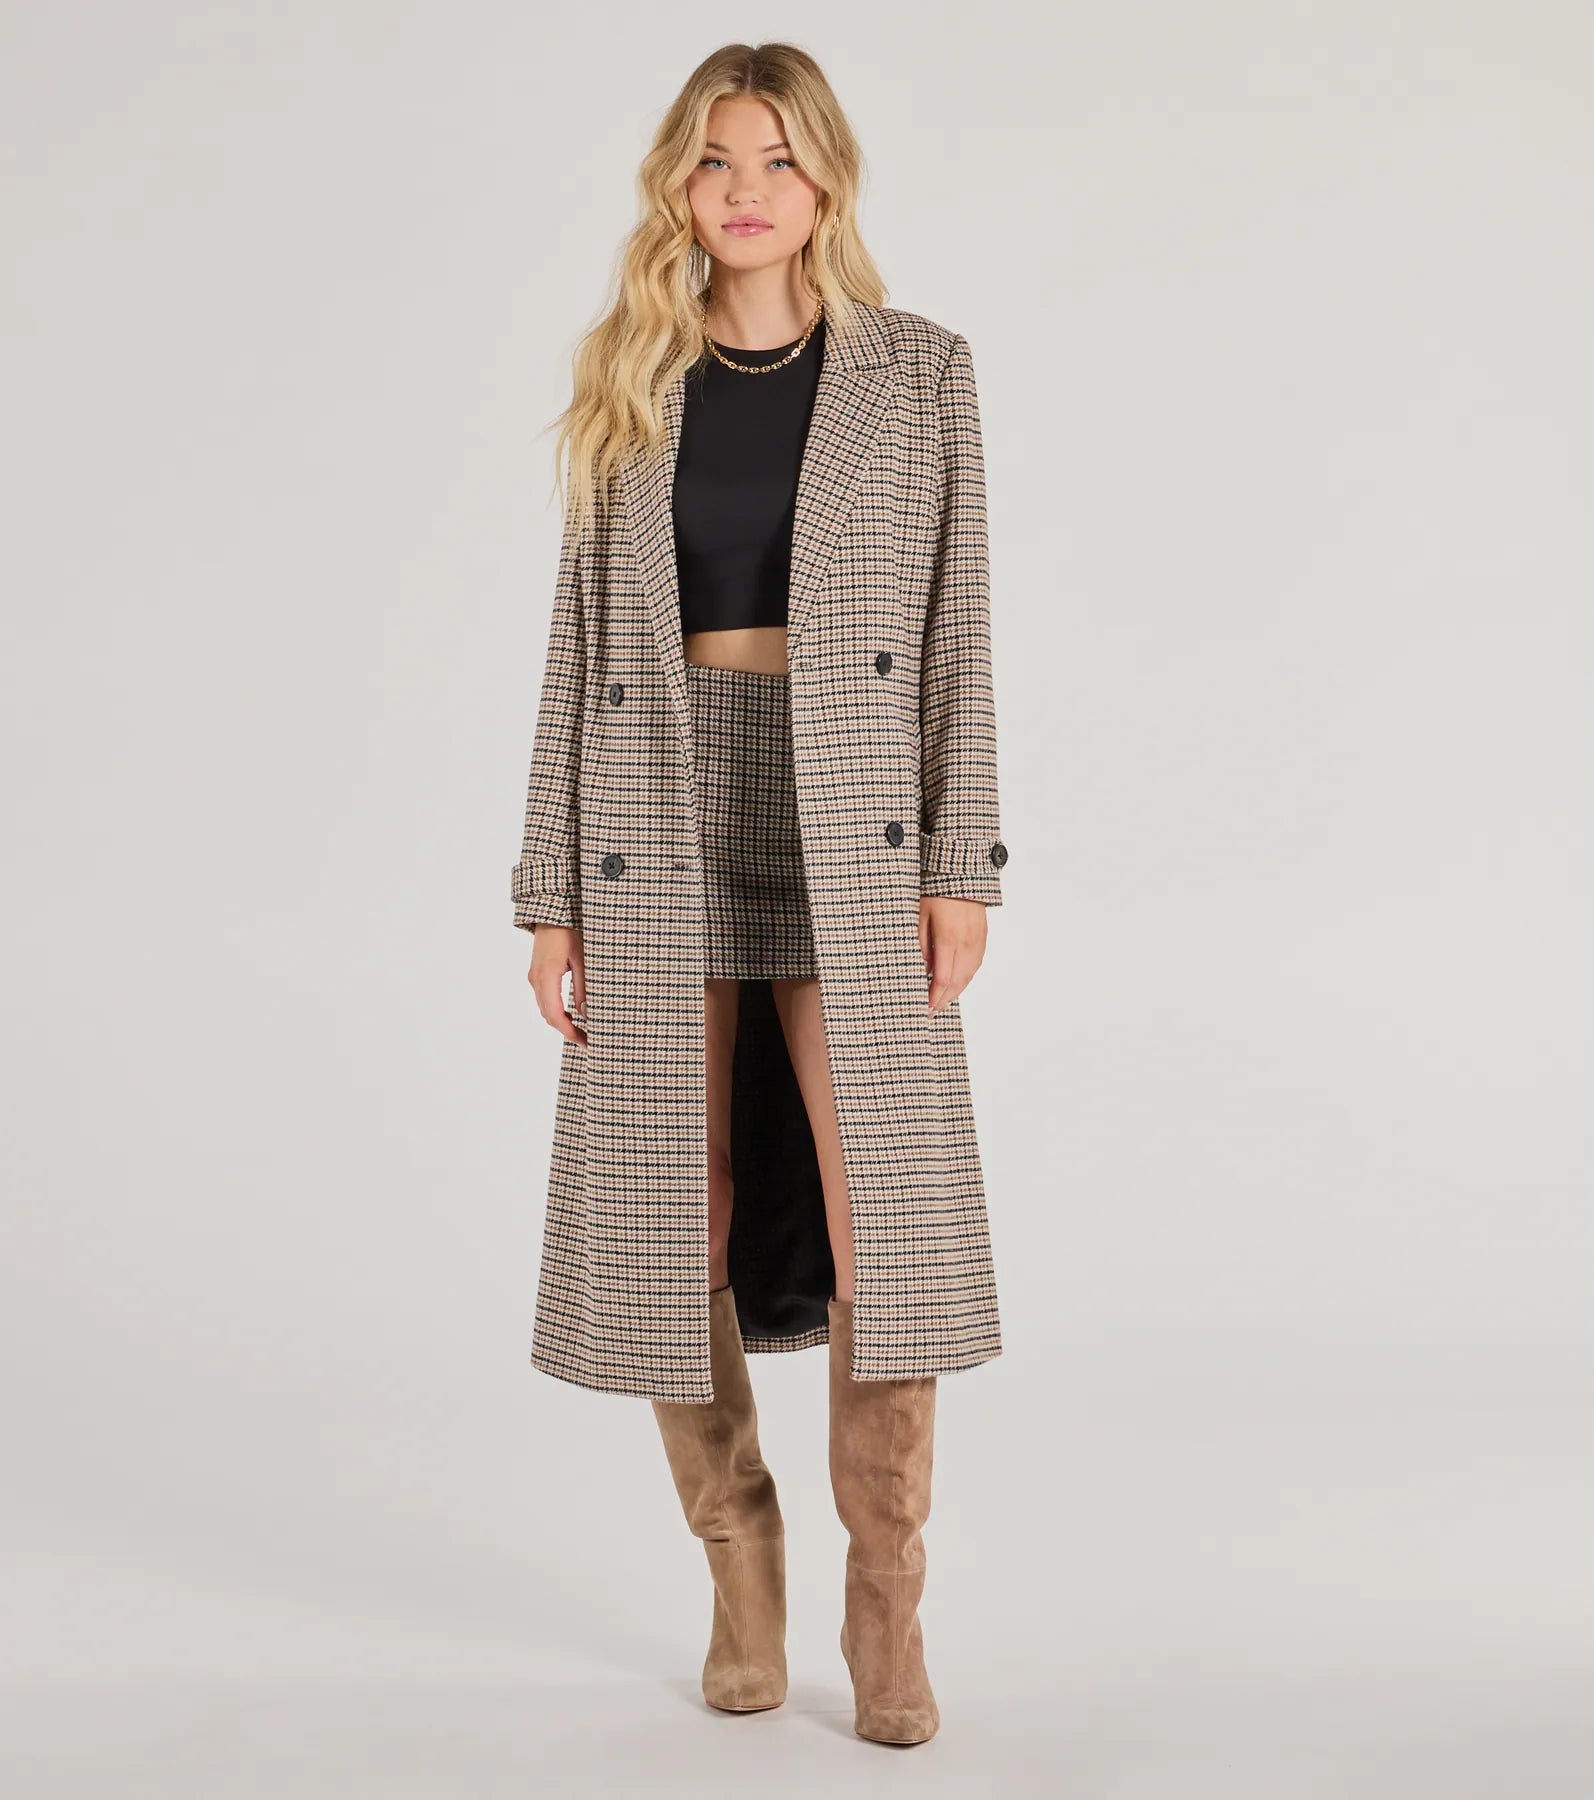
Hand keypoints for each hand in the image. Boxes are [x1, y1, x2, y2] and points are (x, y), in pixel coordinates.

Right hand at [527, 924, 586, 1045]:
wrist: (552, 910)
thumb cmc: (570, 930)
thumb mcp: (584, 959)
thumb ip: (584, 989)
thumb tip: (586, 1015)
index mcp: (547, 977)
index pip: (556, 1016)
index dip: (571, 1033)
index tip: (587, 1043)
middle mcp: (536, 980)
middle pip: (549, 1016)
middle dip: (568, 1031)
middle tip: (589, 1041)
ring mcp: (534, 976)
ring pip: (546, 1008)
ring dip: (562, 1022)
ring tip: (584, 1030)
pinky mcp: (537, 972)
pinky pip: (545, 999)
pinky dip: (557, 1011)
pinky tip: (573, 1014)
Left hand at [917, 896, 986, 1012]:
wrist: (962, 873)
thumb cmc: (936, 891)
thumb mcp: (920, 916)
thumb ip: (921, 944)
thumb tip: (921, 970)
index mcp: (949, 938)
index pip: (942, 979)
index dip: (934, 997)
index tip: (925, 1008)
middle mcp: (966, 943)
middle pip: (957, 983)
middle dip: (944, 1000)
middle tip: (932, 1011)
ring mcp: (977, 941)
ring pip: (968, 976)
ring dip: (955, 992)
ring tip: (942, 1001)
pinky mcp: (982, 937)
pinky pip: (975, 965)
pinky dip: (965, 978)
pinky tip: (956, 983)